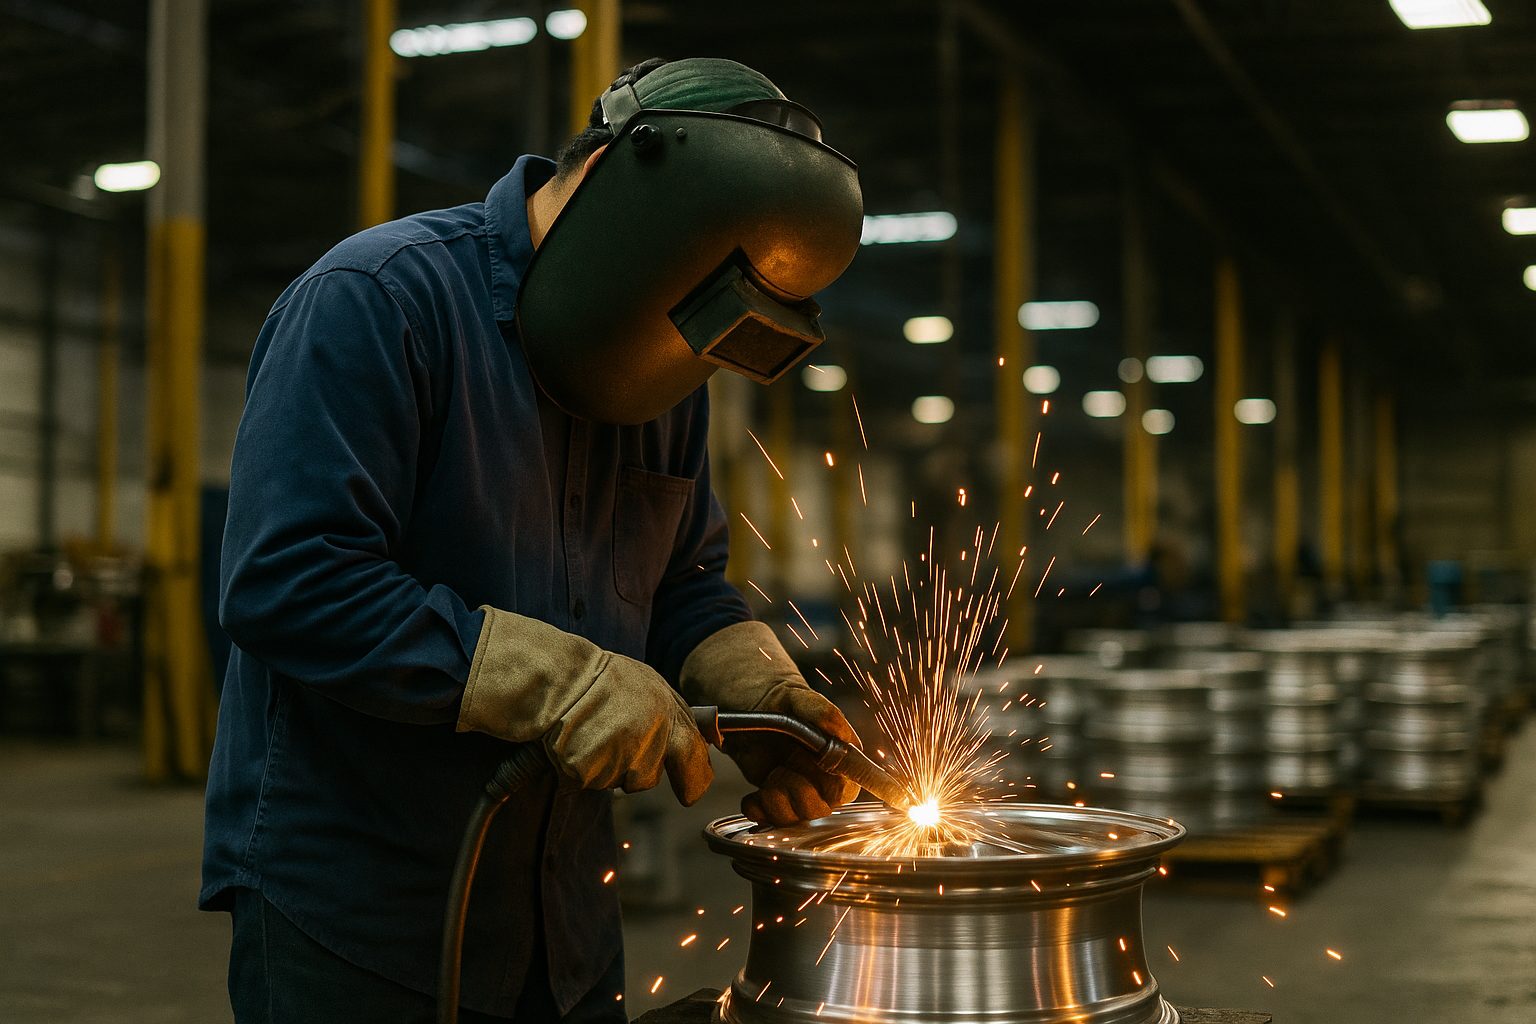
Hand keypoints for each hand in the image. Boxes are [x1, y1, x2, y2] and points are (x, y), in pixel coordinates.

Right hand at [458, 607, 712, 804]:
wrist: (556, 678)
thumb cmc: (601, 678)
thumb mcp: (651, 685)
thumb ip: (679, 715)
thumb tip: (712, 738)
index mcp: (667, 714)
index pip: (695, 758)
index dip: (695, 779)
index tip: (691, 792)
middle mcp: (648, 739)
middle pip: (650, 779)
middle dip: (640, 773)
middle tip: (619, 750)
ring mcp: (618, 758)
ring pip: (619, 780)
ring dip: (609, 766)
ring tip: (594, 731)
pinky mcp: (589, 772)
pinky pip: (591, 781)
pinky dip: (583, 768)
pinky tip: (577, 740)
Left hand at [726, 683, 861, 824]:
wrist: (743, 703)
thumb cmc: (776, 697)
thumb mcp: (796, 697)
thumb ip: (821, 711)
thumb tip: (840, 729)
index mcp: (836, 753)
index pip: (848, 786)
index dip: (835, 793)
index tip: (815, 789)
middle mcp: (819, 775)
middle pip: (819, 808)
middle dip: (798, 796)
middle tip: (781, 771)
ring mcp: (795, 787)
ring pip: (794, 817)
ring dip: (776, 804)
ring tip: (768, 780)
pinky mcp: (773, 795)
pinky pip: (769, 818)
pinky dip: (757, 811)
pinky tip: (752, 797)